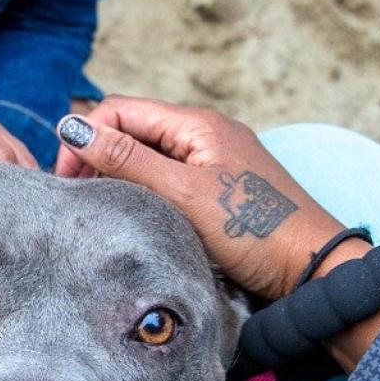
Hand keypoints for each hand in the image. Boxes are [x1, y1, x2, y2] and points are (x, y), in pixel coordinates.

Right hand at [53, 96, 359, 299]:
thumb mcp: (182, 193)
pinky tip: (140, 219)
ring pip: (147, 158)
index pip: (119, 110)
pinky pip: (167, 180)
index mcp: (196, 124)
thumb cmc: (255, 231)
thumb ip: (126, 160)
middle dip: (98, 158)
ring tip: (107, 212)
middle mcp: (204, 135)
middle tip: (82, 200)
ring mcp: (212, 162)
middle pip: (131, 131)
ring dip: (120, 178)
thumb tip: (73, 127)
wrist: (311, 269)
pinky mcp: (217, 190)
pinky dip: (145, 193)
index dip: (85, 138)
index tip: (68, 180)